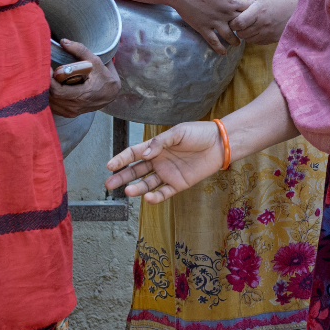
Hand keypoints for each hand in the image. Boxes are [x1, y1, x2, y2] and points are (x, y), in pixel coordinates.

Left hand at [50, 39, 119, 117]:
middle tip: (43, 70)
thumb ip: (80, 50)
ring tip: (46, 78)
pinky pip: (53, 107)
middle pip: (50, 97)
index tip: (45, 67)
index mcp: (82, 95)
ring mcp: (71, 112)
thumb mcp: (95, 61)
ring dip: (45, 90)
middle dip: (45, 83)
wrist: (111, 94)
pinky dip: (49, 98)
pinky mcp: (69, 114)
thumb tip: (64, 41)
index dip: (48, 80)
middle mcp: (75, 106)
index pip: (57, 91)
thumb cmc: (104, 77)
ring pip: (50, 103)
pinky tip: (50, 88)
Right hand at [105, 121, 223, 203]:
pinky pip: (164, 193)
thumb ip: (160, 143)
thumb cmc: (198, 134)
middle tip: (109, 183)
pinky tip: (147, 197)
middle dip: (121, 177)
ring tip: (127, 191)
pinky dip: (155, 197)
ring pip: (147, 184)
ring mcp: (168, 174)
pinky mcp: (178, 184)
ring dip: (136, 188)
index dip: (120, 159)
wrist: (220, 144)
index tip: (109, 165)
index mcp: (156, 147)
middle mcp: (159, 161)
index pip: (133, 154)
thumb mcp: (177, 132)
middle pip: (136, 171)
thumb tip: (144, 154)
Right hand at [168, 0, 248, 53]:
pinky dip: (219, 48)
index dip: (250, 12)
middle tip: (246, 31)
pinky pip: (213, 41)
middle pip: (242, 24)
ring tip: (237, 43)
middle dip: (245, 28)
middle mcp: (225, 13)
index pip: (247, 9)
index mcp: (231, 1)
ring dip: (235, 40)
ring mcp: (215, 22)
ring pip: (230, 35)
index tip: (250, 15)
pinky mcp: (203, 28)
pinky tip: (223, 52)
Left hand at [227, 0, 298, 46]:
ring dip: (246, 34)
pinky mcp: (272, 39)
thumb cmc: (280, 0)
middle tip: (242, 23)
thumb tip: (236, 9)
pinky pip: (257, 42)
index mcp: (258, 11)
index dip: (233, 22)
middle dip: (238, 29)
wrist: (298, 9)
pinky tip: (259, 30)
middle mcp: (261, 25)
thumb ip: (248, 4)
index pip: (238, 23)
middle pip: (241, 34)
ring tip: (251, 26)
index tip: (234, 19)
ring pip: (248, 39)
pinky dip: (255, 37)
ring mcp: (267, 34)